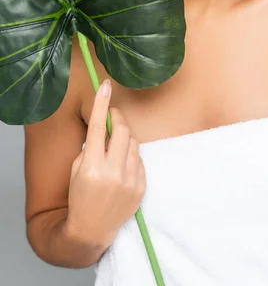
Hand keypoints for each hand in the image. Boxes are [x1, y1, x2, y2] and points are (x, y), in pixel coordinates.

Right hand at [65, 79, 145, 248]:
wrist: (92, 230)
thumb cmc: (80, 197)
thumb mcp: (77, 170)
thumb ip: (91, 147)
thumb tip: (105, 125)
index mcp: (91, 167)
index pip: (96, 128)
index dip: (101, 104)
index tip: (105, 85)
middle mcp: (112, 172)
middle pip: (121, 130)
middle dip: (117, 118)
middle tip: (111, 117)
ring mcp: (129, 180)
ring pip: (133, 142)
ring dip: (124, 138)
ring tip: (114, 148)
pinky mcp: (141, 186)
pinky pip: (139, 159)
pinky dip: (130, 156)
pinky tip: (121, 167)